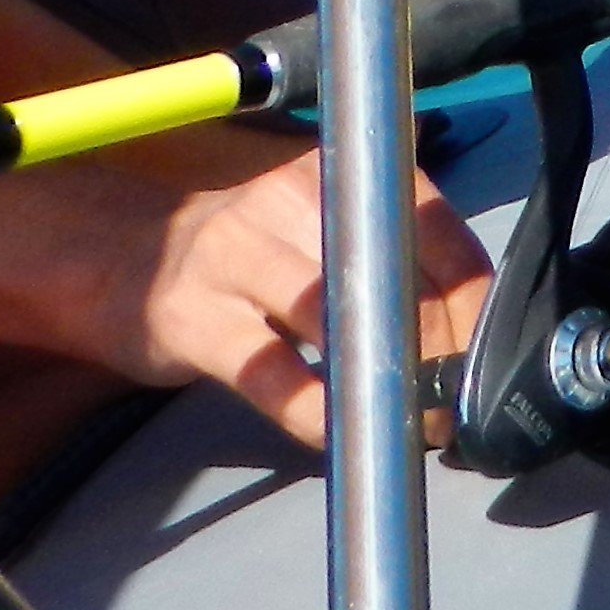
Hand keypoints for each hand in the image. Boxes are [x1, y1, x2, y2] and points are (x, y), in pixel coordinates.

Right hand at [119, 148, 491, 450]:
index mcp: (341, 175)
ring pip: (335, 320)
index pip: (435, 234)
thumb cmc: (251, 253)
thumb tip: (470, 327)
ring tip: (410, 424)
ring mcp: (235, 254)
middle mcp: (292, 199)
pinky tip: (339, 435)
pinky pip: (269, 372)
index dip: (470, 304)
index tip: (484, 357)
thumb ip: (390, 259)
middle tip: (451, 404)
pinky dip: (313, 410)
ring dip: (384, 382)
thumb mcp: (322, 231)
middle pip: (392, 277)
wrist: (125, 261)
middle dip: (435, 349)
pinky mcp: (191, 316)